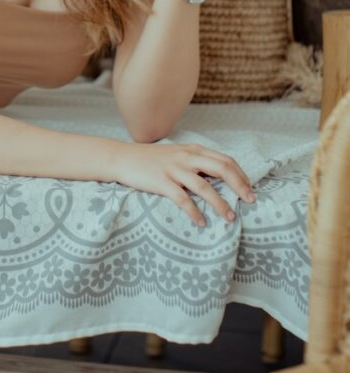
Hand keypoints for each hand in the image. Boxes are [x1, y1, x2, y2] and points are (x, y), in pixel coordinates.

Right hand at [114, 142, 255, 225]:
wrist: (123, 158)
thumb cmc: (152, 159)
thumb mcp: (178, 154)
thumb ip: (197, 162)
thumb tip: (220, 177)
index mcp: (193, 150)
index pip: (225, 160)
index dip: (241, 175)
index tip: (250, 190)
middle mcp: (186, 157)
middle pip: (221, 169)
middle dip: (239, 186)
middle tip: (250, 201)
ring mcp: (173, 169)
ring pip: (204, 186)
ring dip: (220, 203)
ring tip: (229, 218)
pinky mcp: (161, 182)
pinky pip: (182, 199)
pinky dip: (194, 212)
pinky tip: (201, 222)